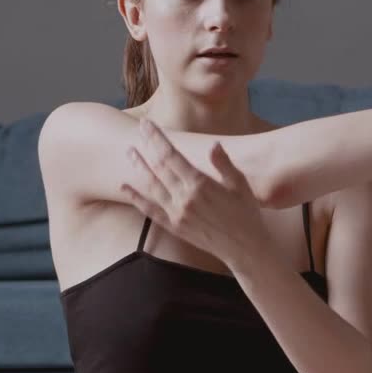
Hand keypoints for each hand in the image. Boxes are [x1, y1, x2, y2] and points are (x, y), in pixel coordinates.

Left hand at [120, 117, 267, 267]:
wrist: (244, 248)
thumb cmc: (246, 213)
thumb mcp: (240, 185)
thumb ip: (224, 164)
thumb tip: (213, 144)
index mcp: (200, 184)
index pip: (172, 155)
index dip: (157, 138)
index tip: (148, 124)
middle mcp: (184, 198)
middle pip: (159, 167)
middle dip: (147, 146)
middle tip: (138, 129)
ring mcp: (177, 214)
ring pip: (151, 186)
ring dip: (139, 168)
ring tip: (130, 152)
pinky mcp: (174, 227)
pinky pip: (150, 211)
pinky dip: (136, 199)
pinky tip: (125, 188)